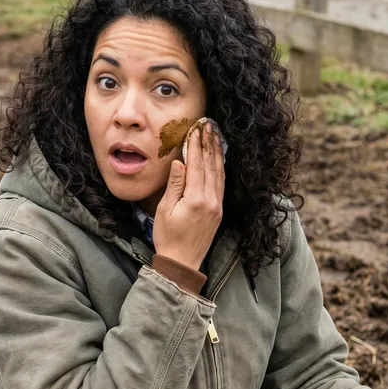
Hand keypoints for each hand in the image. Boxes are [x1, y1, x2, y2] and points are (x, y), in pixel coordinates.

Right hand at [153, 120, 224, 270]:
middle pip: (212, 166)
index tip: (196, 129)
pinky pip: (221, 184)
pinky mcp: (218, 211)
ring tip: (216, 137)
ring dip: (217, 153)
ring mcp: (217, 206)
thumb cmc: (168, 237)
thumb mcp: (165, 209)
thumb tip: (179, 161)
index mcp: (196, 199)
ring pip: (220, 174)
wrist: (182, 263)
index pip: (197, 165)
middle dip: (210, 144)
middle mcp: (211, 201)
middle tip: (208, 126)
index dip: (197, 145)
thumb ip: (175, 184)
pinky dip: (220, 169)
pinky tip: (219, 160)